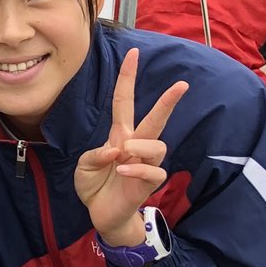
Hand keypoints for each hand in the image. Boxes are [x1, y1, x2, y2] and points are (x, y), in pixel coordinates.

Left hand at [74, 48, 187, 242]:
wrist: (101, 213)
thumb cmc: (95, 185)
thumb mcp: (84, 166)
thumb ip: (95, 155)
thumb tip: (117, 149)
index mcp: (120, 135)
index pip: (124, 102)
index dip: (127, 78)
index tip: (133, 53)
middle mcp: (136, 145)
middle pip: (156, 119)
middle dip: (168, 102)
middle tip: (181, 84)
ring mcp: (146, 163)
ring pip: (157, 145)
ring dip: (141, 147)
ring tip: (124, 154)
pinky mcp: (150, 182)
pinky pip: (154, 171)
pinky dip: (138, 169)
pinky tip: (123, 171)